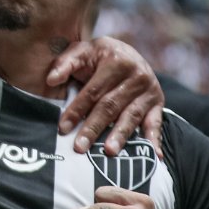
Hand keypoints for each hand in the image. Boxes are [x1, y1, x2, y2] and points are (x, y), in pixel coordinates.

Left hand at [48, 36, 163, 156]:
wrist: (126, 54)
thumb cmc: (98, 57)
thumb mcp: (81, 52)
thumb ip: (64, 64)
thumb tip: (51, 80)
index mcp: (116, 61)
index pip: (93, 91)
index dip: (77, 110)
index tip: (63, 128)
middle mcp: (137, 74)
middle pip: (111, 106)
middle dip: (94, 128)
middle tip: (80, 147)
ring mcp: (149, 90)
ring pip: (131, 116)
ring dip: (120, 135)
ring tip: (109, 152)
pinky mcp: (158, 102)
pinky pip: (156, 122)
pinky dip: (155, 139)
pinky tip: (154, 156)